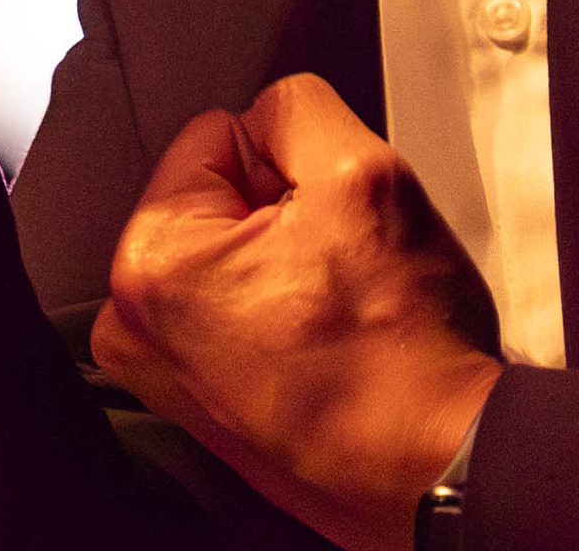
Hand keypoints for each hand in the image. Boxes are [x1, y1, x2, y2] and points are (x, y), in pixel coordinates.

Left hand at [92, 74, 504, 550]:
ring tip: (340, 312)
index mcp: (152, 261)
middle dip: (285, 219)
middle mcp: (137, 327)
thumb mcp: (363, 173)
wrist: (441, 470)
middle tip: (342, 270)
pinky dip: (287, 321)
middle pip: (221, 202)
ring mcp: (169, 377)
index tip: (329, 220)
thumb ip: (297, 107)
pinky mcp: (207, 411)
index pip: (216, 138)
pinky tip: (331, 348)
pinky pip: (246, 319)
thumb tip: (267, 113)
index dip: (290, 166)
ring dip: (291, 269)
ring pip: (239, 258)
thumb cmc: (405, 353)